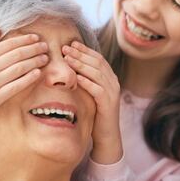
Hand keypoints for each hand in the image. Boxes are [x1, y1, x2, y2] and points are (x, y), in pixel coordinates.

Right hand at [0, 28, 48, 129]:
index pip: (7, 44)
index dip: (24, 40)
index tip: (36, 37)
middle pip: (16, 55)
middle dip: (34, 49)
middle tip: (46, 46)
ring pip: (19, 68)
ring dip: (35, 61)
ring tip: (45, 58)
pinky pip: (16, 86)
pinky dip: (28, 78)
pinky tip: (38, 73)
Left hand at [62, 42, 122, 164]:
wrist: (107, 136)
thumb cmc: (96, 115)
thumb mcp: (91, 94)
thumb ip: (86, 81)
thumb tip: (70, 68)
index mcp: (110, 78)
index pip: (98, 58)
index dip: (84, 50)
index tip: (70, 43)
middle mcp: (113, 82)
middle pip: (97, 62)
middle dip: (81, 54)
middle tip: (66, 48)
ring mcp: (112, 92)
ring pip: (97, 73)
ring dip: (81, 64)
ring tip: (68, 59)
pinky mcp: (108, 104)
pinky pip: (97, 89)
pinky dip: (87, 82)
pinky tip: (76, 77)